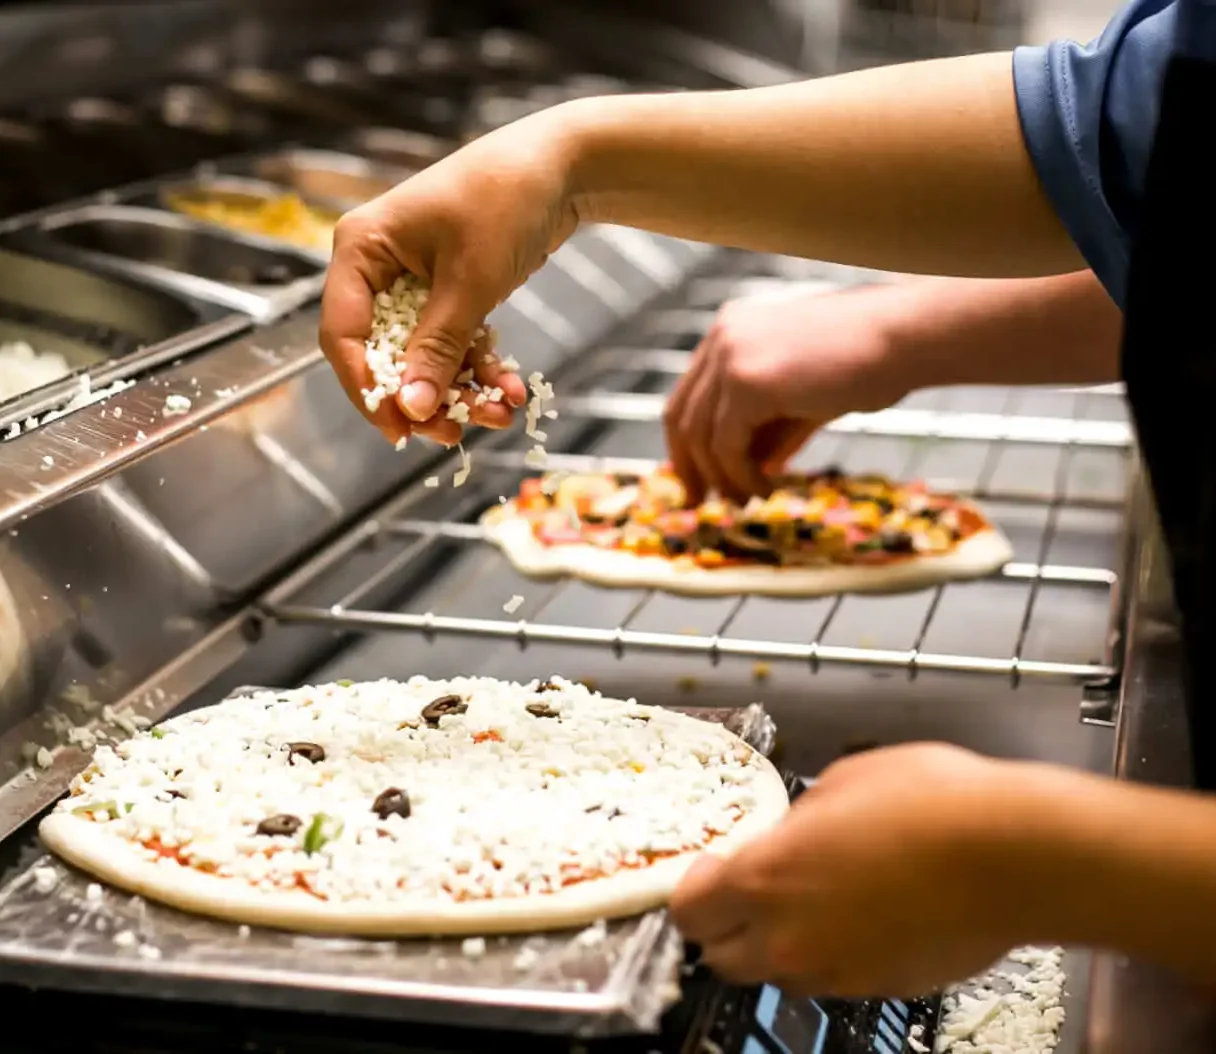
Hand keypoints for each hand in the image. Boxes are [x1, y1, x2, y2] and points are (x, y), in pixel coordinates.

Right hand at [319, 108, 581, 444]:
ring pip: (423, 357)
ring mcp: (414, 282)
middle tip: (452, 436)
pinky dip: (480, 369)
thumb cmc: (504, 202)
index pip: (342, 334)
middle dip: (422, 397)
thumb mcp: (469, 283)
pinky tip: (511, 392)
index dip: (367, 388)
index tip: (398, 430)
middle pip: (383, 354)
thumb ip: (437, 348)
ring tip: (498, 414)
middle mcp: (378, 268)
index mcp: (360, 251)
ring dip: (459, 391)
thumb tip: (413, 409)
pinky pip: (453, 344)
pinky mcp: (449, 292)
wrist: (562, 168)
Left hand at [664, 284, 916, 504]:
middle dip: (688, 466)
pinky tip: (766, 490)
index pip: (689, 394)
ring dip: (721, 478)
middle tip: (700, 504)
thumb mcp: (808, 398)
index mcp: (733, 329)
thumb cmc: (873, 361)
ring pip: (700, 435)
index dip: (687, 444)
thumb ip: (773, 427)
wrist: (907, 337)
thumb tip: (755, 467)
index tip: (697, 481)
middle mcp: (723, 336)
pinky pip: (725, 445)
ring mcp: (730, 355)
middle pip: (680, 415)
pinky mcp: (746, 381)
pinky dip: (740, 476)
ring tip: (747, 503)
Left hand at [670, 743, 1035, 998]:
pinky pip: (834, 976)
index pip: (688, 910)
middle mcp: (792, 939)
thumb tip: (790, 836)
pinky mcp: (881, 986)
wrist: (1016, 856)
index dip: (693, 889)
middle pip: (721, 956)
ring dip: (781, 940)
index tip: (709, 869)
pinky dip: (835, 951)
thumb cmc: (934, 804)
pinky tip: (867, 911)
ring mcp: (838, 971)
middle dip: (727, 924)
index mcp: (768, 878)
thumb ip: (796, 822)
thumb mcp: (841, 783)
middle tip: (754, 888)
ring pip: (779, 971)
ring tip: (820, 896)